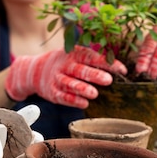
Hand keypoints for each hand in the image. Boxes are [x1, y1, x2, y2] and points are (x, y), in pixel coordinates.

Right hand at [4, 46, 126, 108]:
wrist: (35, 71)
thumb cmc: (64, 63)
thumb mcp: (75, 54)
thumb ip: (93, 57)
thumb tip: (120, 65)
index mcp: (73, 54)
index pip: (91, 56)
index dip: (106, 62)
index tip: (122, 69)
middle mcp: (64, 65)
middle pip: (79, 70)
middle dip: (93, 75)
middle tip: (108, 80)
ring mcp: (57, 79)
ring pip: (69, 83)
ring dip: (81, 88)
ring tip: (94, 94)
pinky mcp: (52, 92)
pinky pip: (62, 96)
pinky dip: (72, 100)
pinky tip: (84, 103)